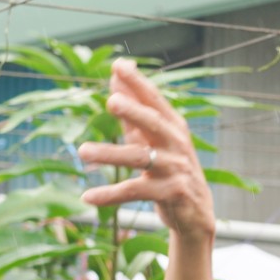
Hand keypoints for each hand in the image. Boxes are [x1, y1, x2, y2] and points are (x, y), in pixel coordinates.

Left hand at [78, 58, 214, 241]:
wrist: (196, 214)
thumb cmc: (172, 170)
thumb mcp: (154, 140)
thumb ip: (133, 113)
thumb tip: (115, 78)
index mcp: (173, 126)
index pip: (154, 100)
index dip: (138, 83)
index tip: (119, 65)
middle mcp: (176, 144)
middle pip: (154, 124)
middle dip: (134, 111)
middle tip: (111, 101)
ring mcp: (175, 169)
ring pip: (140, 158)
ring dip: (110, 154)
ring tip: (82, 151)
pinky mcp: (170, 194)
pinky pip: (135, 192)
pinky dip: (110, 195)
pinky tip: (87, 197)